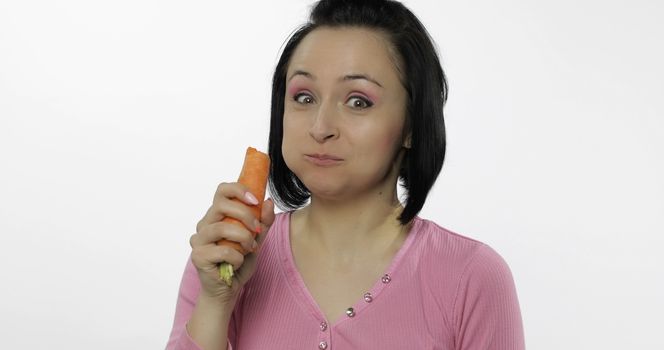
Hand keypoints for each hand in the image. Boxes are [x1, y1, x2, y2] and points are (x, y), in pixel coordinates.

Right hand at [189, 182, 274, 303]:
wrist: (229, 289)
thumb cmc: (240, 262)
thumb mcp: (257, 239)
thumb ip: (263, 222)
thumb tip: (268, 201)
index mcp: (217, 215)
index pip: (222, 190)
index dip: (239, 190)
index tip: (256, 200)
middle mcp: (205, 224)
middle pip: (221, 204)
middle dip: (245, 215)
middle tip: (257, 230)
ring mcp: (199, 239)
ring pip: (222, 227)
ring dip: (243, 238)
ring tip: (250, 248)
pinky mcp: (198, 256)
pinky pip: (223, 251)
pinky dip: (237, 257)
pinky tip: (237, 263)